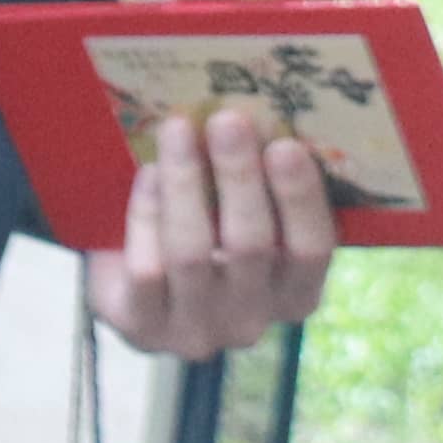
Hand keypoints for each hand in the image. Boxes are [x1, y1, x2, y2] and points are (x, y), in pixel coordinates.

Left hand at [83, 103, 339, 362]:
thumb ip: (263, 184)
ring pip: (193, 253)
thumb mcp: (246, 215)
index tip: (286, 144)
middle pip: (250, 246)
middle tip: (227, 120)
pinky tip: (148, 173)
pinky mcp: (141, 330)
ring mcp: (196, 332)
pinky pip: (147, 268)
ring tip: (178, 129)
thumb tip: (266, 110)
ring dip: (186, 183)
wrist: (131, 288)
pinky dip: (148, 214)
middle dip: (238, 176)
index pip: (311, 249)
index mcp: (296, 294)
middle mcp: (252, 321)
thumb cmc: (207, 236)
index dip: (300, 197)